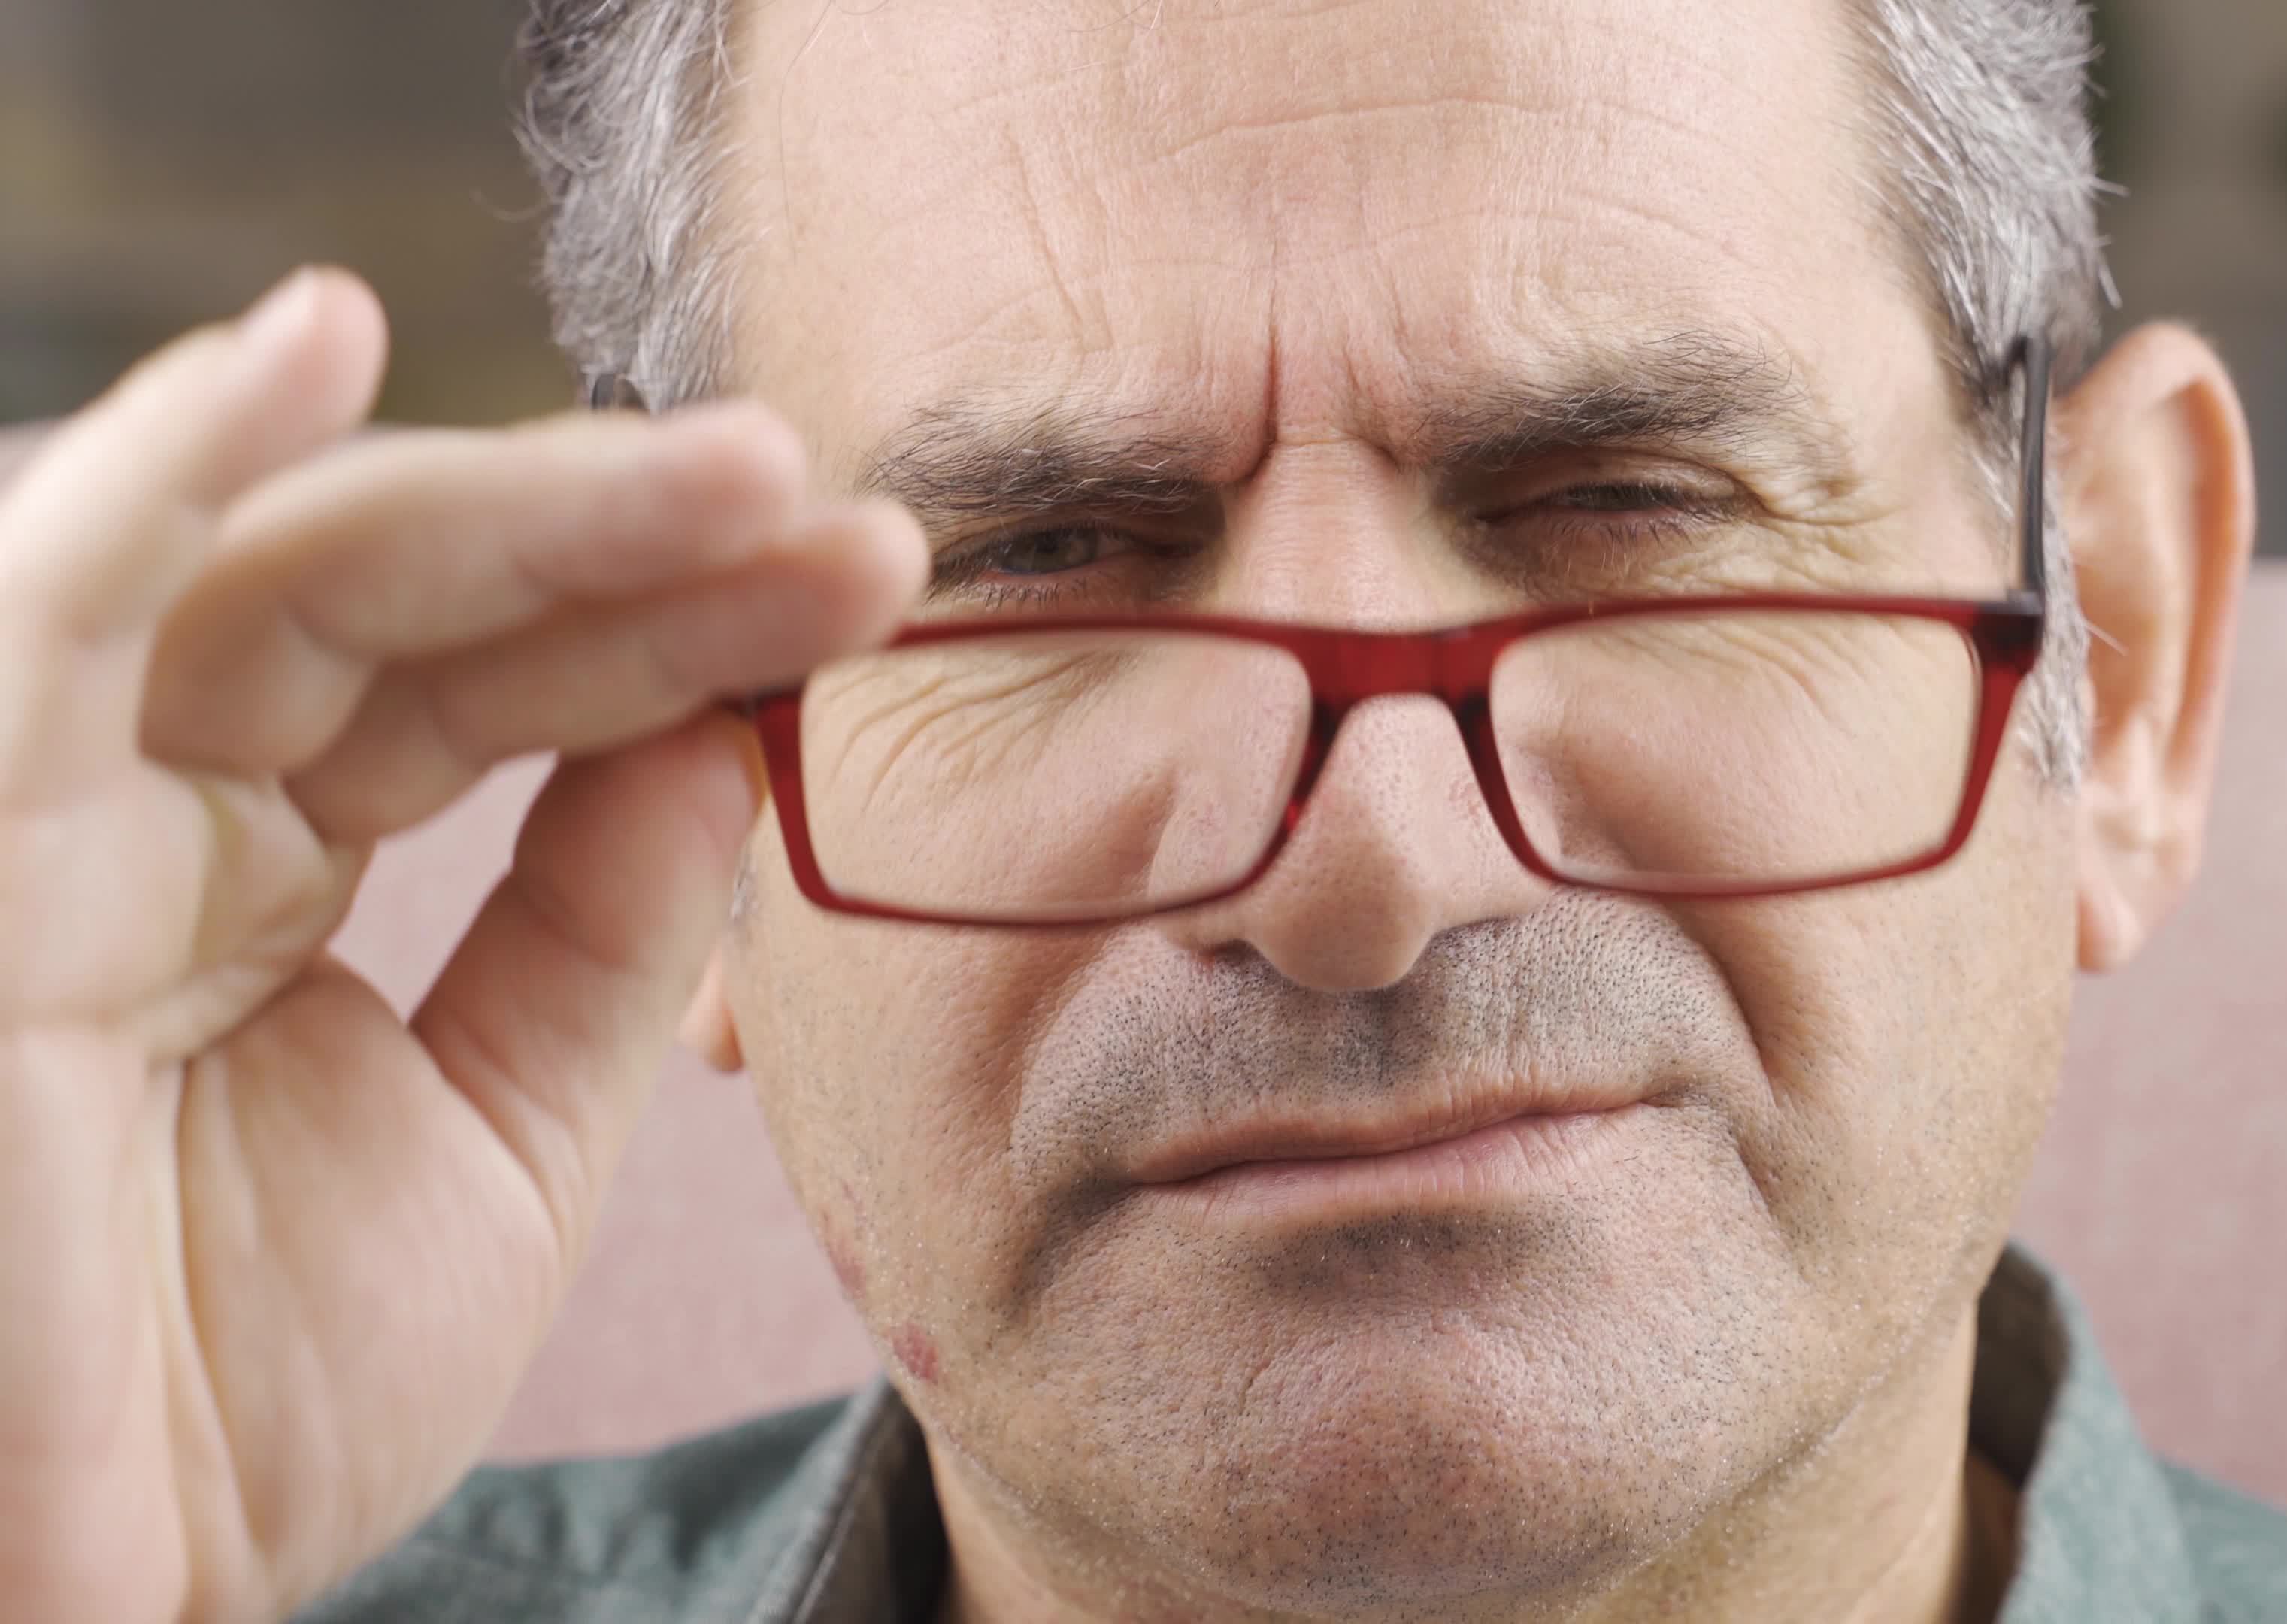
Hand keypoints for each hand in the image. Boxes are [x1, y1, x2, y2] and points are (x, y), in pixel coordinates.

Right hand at [0, 269, 923, 1622]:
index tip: (874, 588)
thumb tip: (729, 731)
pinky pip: (47, 600)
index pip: (502, 684)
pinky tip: (316, 339)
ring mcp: (45, 794)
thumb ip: (592, 930)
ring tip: (741, 470)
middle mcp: (152, 794)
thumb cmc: (225, 1409)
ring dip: (517, 499)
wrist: (72, 1603)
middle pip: (422, 596)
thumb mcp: (490, 1147)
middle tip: (848, 518)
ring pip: (292, 566)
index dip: (689, 624)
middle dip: (643, 546)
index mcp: (266, 862)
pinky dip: (163, 457)